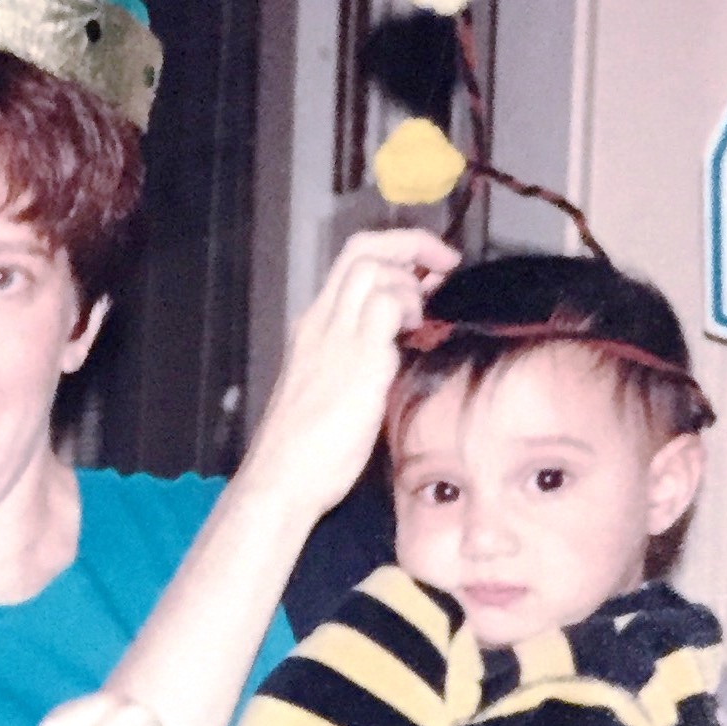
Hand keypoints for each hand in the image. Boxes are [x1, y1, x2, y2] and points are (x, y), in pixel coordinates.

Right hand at [234, 229, 459, 519]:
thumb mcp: (329, 395)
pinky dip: (409, 308)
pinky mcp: (357, 358)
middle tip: (443, 265)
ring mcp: (337, 337)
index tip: (424, 272)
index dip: (393, 255)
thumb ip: (356, 366)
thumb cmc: (306, 452)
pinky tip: (415, 337)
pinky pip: (388, 304)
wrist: (282, 480)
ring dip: (409, 280)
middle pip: (363, 249)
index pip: (350, 265)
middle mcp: (321, 322)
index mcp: (313, 329)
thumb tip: (394, 356)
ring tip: (422, 315)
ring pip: (373, 267)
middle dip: (410, 245)